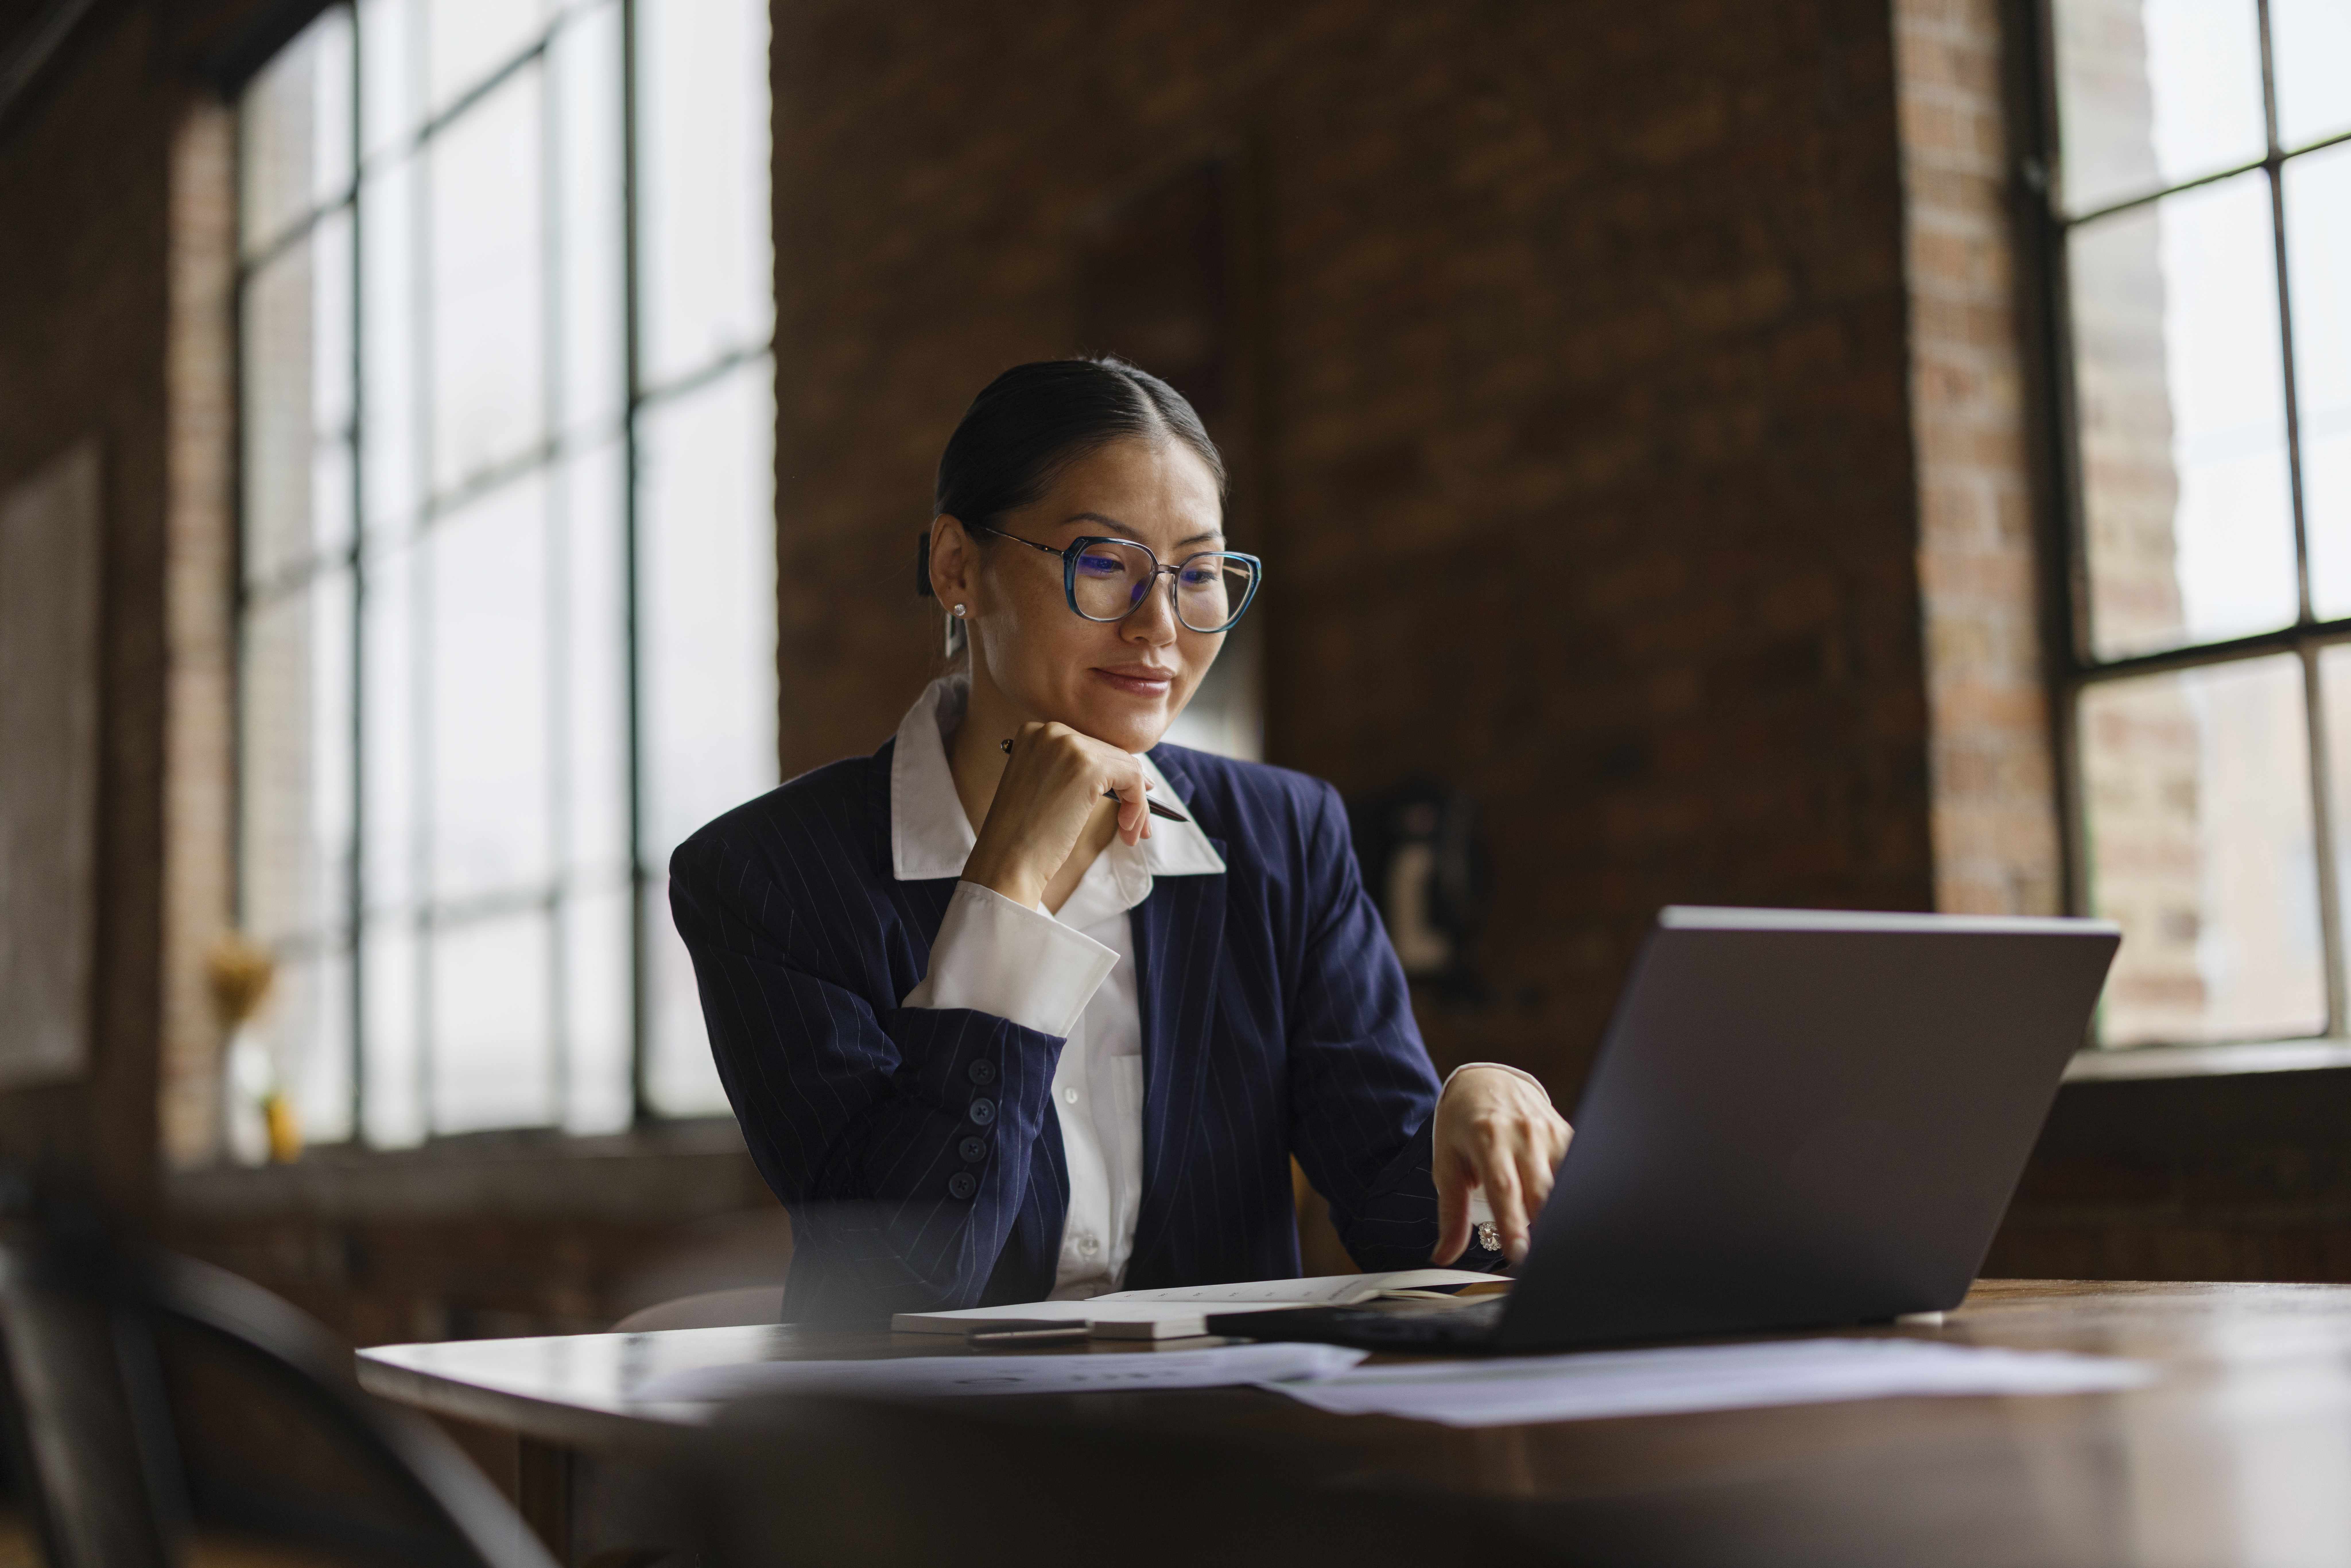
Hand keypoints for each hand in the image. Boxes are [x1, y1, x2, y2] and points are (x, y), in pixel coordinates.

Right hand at [961, 721, 1153, 908]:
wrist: (1006, 860)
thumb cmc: (1023, 835)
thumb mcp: (1046, 788)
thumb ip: (1074, 772)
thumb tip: (1127, 772)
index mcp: (1035, 733)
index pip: (1091, 747)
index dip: (1113, 776)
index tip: (1126, 802)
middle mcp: (1050, 731)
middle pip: (1110, 755)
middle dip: (1129, 792)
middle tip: (1133, 827)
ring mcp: (1069, 746)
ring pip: (1126, 767)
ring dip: (1136, 803)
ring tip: (1131, 834)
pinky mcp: (1088, 766)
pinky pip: (1132, 778)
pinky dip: (1137, 805)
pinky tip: (1127, 830)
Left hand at [1431, 1066, 1572, 1266]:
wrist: (1484, 1082)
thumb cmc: (1461, 1127)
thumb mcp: (1446, 1165)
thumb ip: (1450, 1213)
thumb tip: (1443, 1256)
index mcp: (1488, 1137)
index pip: (1504, 1188)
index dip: (1514, 1224)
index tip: (1518, 1255)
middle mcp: (1523, 1132)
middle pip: (1541, 1191)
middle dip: (1542, 1229)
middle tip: (1536, 1260)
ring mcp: (1549, 1132)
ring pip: (1564, 1184)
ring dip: (1559, 1214)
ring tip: (1550, 1240)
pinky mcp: (1566, 1134)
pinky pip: (1576, 1170)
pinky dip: (1572, 1194)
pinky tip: (1564, 1211)